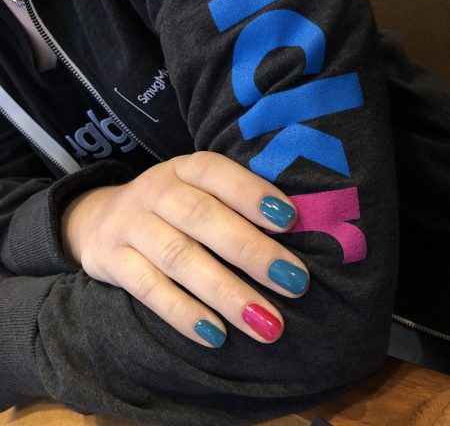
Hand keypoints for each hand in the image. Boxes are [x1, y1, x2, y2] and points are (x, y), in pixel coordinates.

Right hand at [61, 152, 308, 347]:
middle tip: (295, 281)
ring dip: (225, 291)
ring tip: (266, 323)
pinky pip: (148, 289)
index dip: (251, 192)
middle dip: (250, 250)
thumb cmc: (170, 209)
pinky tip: (216, 335)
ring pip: (178, 257)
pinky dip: (182, 312)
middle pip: (202, 217)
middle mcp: (155, 190)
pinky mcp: (111, 260)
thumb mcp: (195, 191)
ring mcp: (129, 224)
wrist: (99, 219)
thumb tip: (296, 237)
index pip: (216, 172)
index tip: (290, 219)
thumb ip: (234, 205)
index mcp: (184, 168)